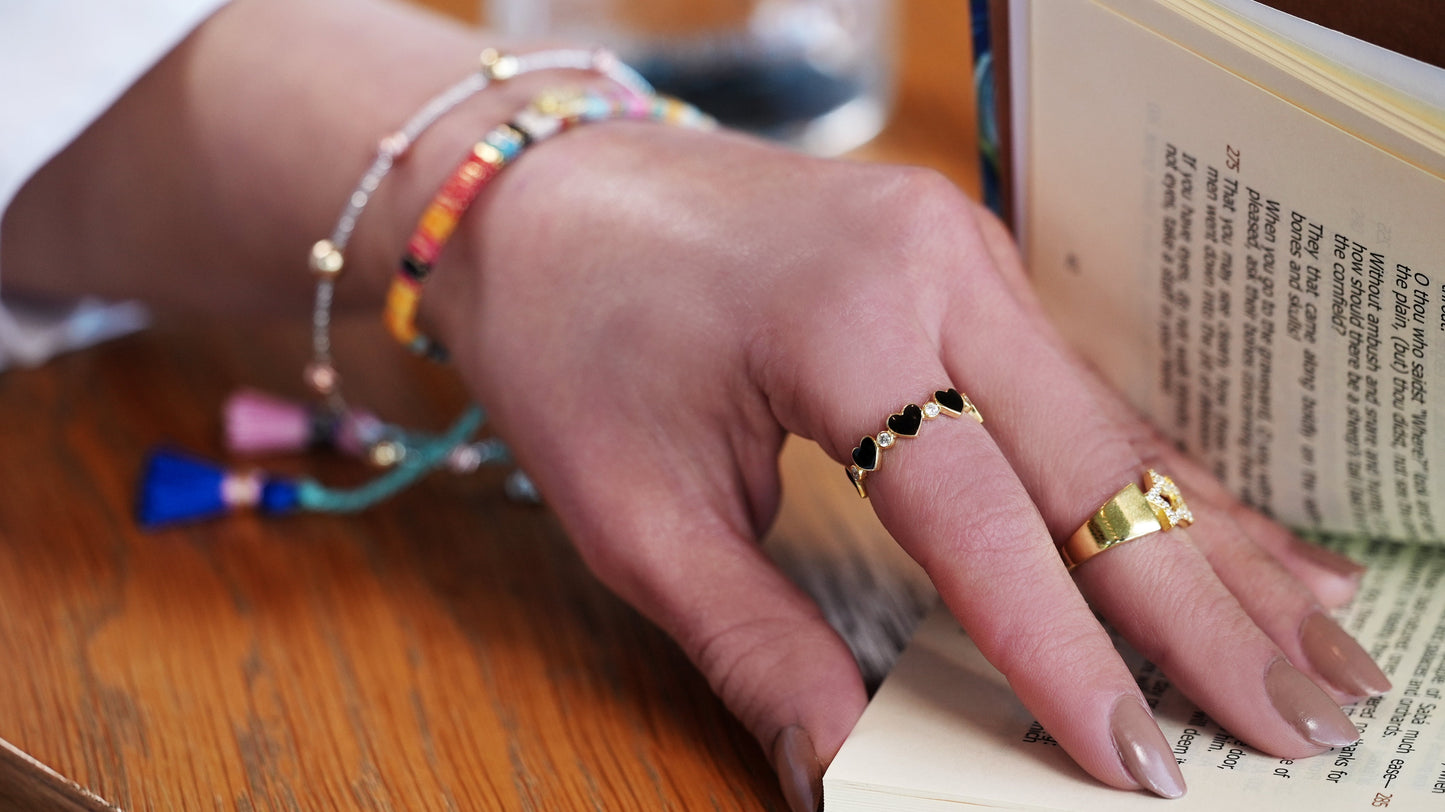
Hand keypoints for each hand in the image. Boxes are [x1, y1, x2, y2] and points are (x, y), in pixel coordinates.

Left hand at [424, 122, 1382, 807]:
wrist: (536, 194)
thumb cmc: (567, 337)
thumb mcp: (637, 516)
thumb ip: (757, 646)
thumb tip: (847, 771)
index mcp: (847, 317)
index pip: (989, 521)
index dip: (1069, 659)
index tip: (1142, 768)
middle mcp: (936, 265)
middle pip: (1100, 466)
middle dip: (1204, 611)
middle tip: (1302, 723)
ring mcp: (964, 253)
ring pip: (1117, 427)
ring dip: (1214, 546)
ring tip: (1319, 647)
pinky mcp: (965, 268)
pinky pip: (1083, 390)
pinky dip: (1162, 480)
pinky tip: (1248, 535)